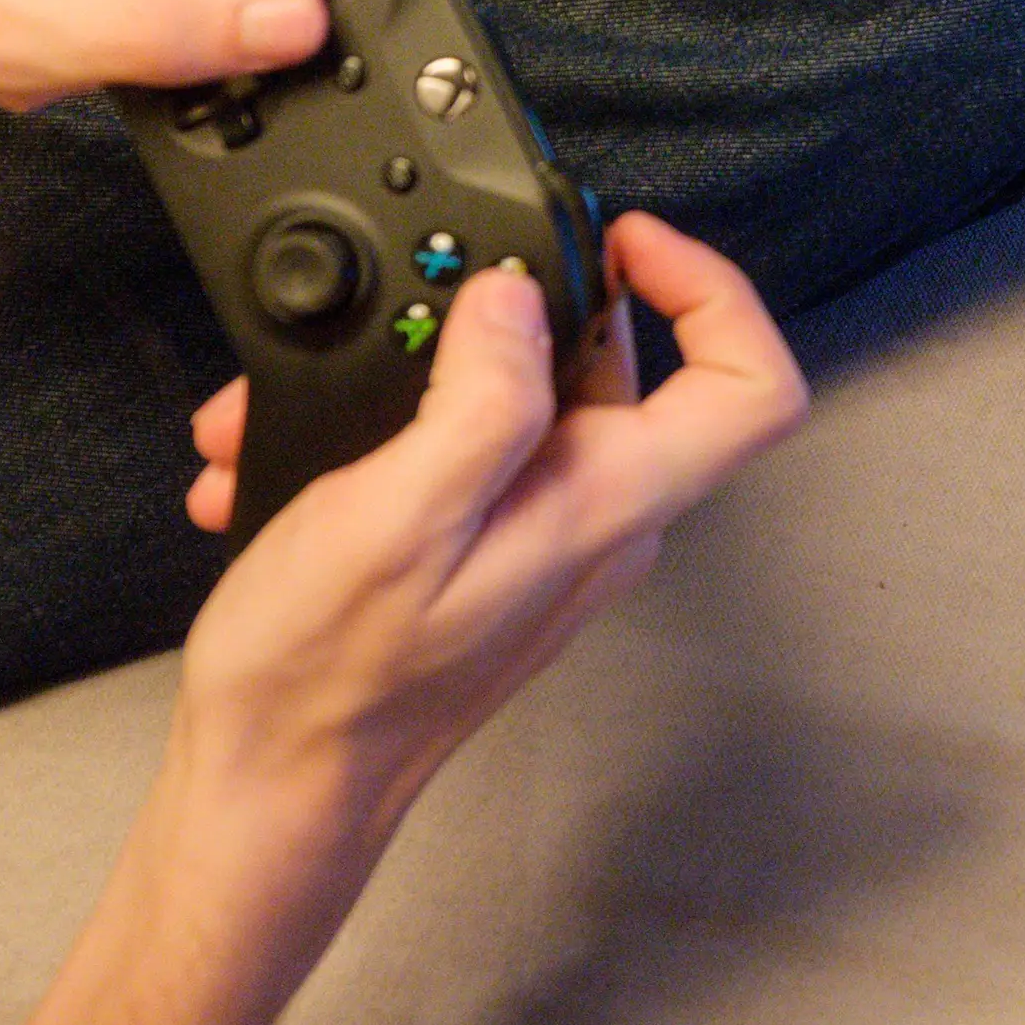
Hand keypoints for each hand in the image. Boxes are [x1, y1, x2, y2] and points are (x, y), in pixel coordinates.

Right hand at [167, 212, 806, 858]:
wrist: (273, 781)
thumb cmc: (326, 674)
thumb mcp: (395, 515)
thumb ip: (477, 403)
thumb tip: (517, 302)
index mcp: (603, 505)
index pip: (751, 386)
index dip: (711, 290)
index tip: (622, 242)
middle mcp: (595, 522)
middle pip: (615, 366)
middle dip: (495, 320)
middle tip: (408, 306)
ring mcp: (544, 541)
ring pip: (513, 405)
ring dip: (407, 381)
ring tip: (308, 405)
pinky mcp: (488, 554)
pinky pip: (459, 457)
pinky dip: (380, 439)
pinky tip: (291, 461)